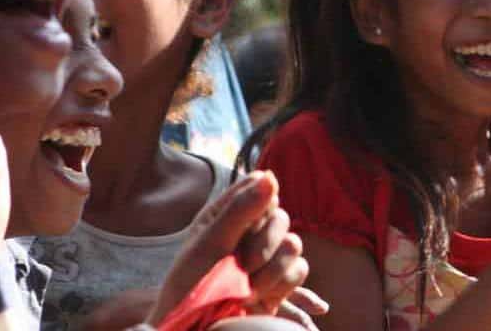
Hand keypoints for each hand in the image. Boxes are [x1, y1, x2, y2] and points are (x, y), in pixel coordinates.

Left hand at [152, 172, 327, 323]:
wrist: (195, 328)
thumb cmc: (191, 286)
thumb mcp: (210, 243)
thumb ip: (241, 209)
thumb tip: (271, 176)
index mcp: (227, 214)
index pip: (259, 188)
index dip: (257, 207)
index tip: (242, 229)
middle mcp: (250, 232)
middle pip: (281, 217)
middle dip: (265, 244)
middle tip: (244, 265)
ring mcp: (266, 256)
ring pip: (294, 243)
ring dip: (271, 268)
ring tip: (246, 289)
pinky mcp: (280, 281)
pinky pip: (299, 269)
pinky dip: (280, 283)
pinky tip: (259, 295)